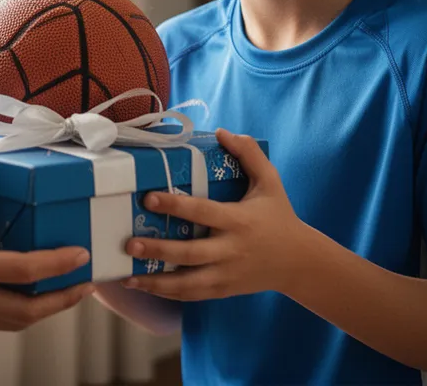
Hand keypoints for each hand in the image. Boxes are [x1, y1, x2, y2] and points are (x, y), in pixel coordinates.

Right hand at [0, 141, 94, 334]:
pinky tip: (14, 292)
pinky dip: (13, 311)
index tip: (81, 255)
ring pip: (12, 323)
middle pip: (29, 312)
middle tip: (85, 283)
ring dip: (42, 309)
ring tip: (61, 291)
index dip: (58, 264)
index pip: (24, 271)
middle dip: (62, 300)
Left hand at [120, 130, 304, 300]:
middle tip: (129, 243)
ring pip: (187, 283)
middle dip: (158, 250)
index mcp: (239, 220)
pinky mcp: (223, 290)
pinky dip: (167, 293)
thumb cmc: (279, 216)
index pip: (203, 212)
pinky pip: (192, 295)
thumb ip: (249, 154)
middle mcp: (230, 250)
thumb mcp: (270, 182)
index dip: (176, 205)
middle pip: (190, 253)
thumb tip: (223, 132)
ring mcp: (226, 273)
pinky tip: (144, 286)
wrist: (299, 262)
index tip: (149, 198)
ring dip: (156, 281)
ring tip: (127, 275)